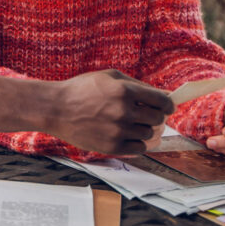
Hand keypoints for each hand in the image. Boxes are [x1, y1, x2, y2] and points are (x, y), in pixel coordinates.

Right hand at [55, 69, 174, 155]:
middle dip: (156, 116)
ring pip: (149, 134)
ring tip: (131, 123)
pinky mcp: (112, 146)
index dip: (168, 105)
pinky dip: (137, 142)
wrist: (55, 108)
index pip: (162, 101)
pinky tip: (127, 135)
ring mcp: (118, 130)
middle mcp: (123, 111)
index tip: (167, 107)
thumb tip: (165, 96)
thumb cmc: (82, 89)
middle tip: (146, 114)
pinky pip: (139, 148)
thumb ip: (138, 85)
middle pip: (158, 119)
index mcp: (124, 91)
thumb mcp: (109, 77)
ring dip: (144, 129)